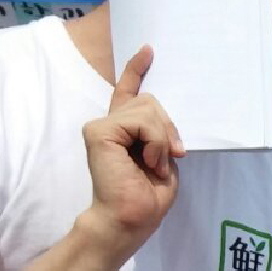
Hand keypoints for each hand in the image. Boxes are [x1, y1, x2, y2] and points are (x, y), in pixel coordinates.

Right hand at [79, 46, 184, 259]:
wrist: (129, 220)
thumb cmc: (146, 199)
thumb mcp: (164, 160)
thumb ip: (161, 134)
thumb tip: (162, 121)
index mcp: (125, 131)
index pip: (129, 93)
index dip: (137, 70)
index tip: (148, 50)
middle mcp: (110, 124)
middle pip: (150, 101)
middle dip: (168, 128)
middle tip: (172, 156)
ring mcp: (102, 126)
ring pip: (148, 109)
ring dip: (162, 139)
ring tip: (154, 164)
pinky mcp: (99, 131)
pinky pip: (142, 121)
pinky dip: (155, 142)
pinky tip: (149, 161)